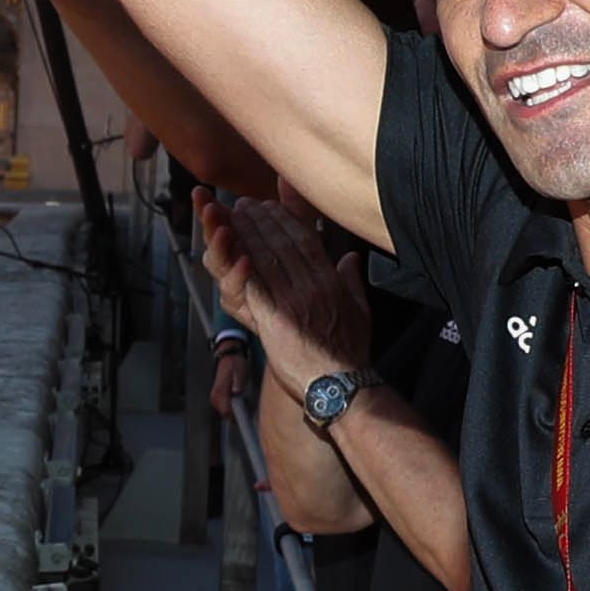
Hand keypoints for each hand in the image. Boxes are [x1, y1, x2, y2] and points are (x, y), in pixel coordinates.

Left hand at [199, 194, 373, 384]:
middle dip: (260, 220)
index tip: (269, 206)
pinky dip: (240, 265)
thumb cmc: (350, 351)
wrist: (341, 385)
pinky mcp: (274, 320)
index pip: (305, 240)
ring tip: (232, 216)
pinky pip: (254, 286)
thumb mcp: (360, 310)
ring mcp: (293, 302)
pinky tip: (229, 248)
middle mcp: (312, 287)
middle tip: (243, 205)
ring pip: (266, 259)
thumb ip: (351, 280)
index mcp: (330, 281)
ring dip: (246, 234)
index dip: (284, 219)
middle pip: (281, 244)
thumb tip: (351, 257)